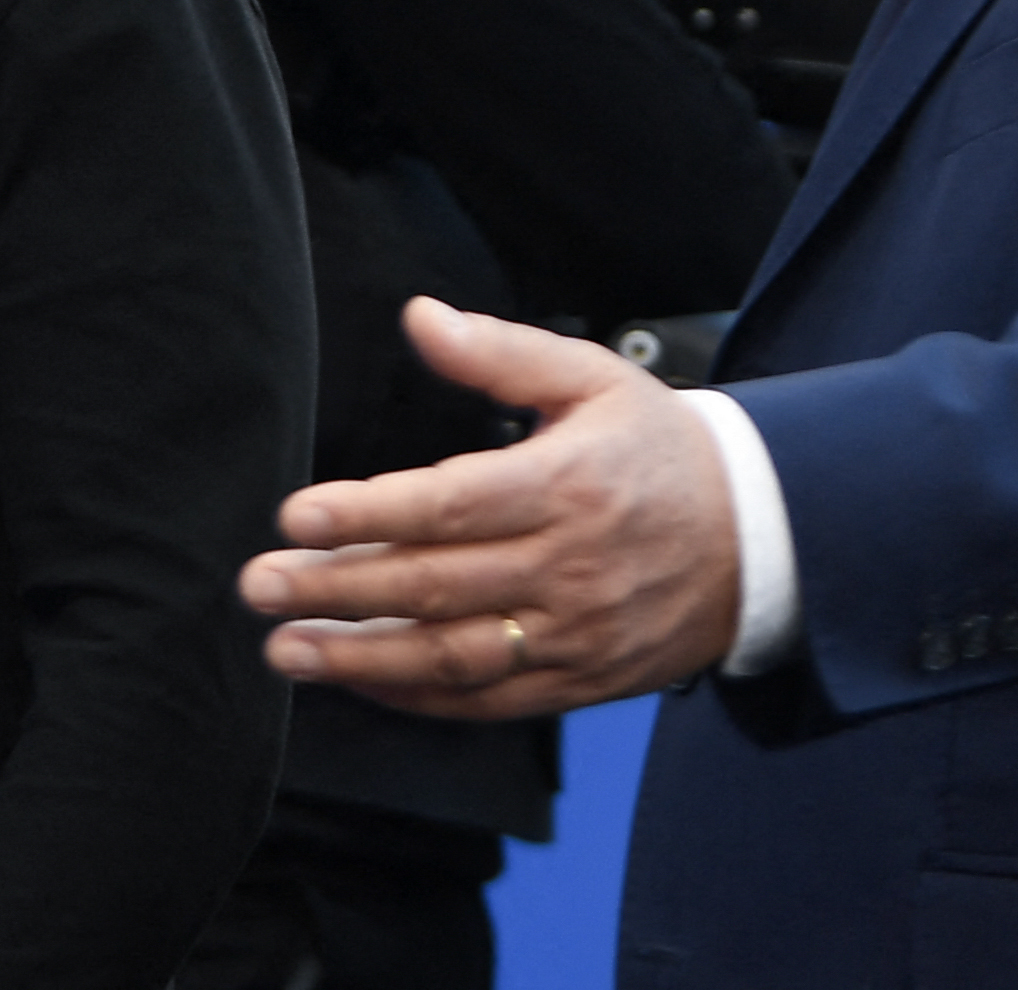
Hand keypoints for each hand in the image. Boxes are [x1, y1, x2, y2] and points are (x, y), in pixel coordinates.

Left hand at [238, 296, 740, 718]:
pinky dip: (417, 695)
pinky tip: (360, 678)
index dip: (368, 514)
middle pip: (435, 586)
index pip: (449, 505)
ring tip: (287, 649)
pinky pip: (486, 700)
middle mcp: (569, 567)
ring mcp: (575, 634)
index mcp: (566, 484)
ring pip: (452, 657)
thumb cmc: (660, 449)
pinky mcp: (579, 681)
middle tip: (259, 584)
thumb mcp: (592, 377)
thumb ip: (499, 353)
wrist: (757, 536)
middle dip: (335, 589)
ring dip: (361, 659)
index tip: (297, 516)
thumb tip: (419, 316)